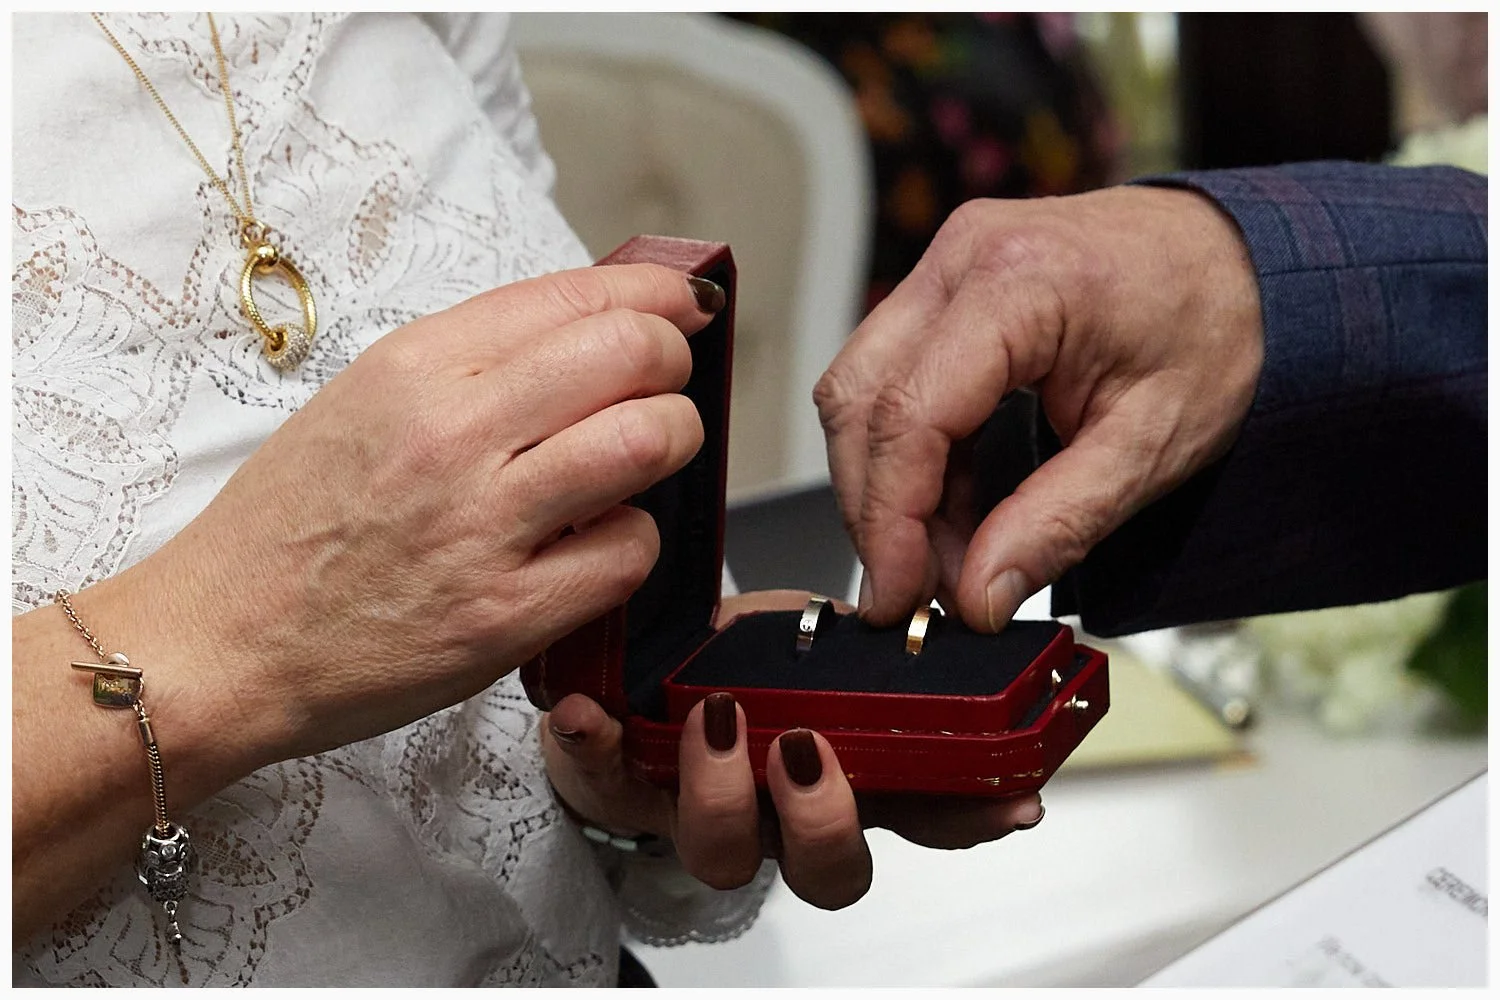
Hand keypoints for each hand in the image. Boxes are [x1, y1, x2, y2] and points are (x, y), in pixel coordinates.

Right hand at [93, 263, 724, 765]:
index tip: (684, 305)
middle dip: (674, 363)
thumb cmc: (293, 525)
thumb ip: (473, 364)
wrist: (222, 641)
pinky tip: (598, 545)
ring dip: (674, 442)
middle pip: (633, 354)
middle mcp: (454, 431)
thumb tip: (591, 333)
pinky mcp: (506, 616)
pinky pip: (627, 553)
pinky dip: (632, 543)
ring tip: (651, 459)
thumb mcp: (364, 401)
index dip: (656, 294)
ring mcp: (484, 525)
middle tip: (666, 387)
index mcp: (417, 365)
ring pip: (648, 442)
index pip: (576, 296)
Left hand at [542, 591, 1043, 910]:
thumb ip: (872, 645)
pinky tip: (587, 711)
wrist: (640, 673)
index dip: (969, 821)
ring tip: (713, 718)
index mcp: (846, 776)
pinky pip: (602, 782)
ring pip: (723, 852)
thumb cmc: (744, 661)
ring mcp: (703, 814)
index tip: (1008, 800)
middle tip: (808, 751)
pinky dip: (593, 745)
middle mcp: (781, 815)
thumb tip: (927, 618)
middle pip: (825, 869)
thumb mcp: (821, 642)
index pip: (925, 820)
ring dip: (720, 789)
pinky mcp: (619, 788)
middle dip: (824, 819)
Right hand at [814, 185, 1263, 630]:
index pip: (909, 414)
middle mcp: (964, 257)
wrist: (1252, 261)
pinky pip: (893, 378)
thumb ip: (1057, 524)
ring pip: (861, 390)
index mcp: (1019, 282)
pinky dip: (910, 456)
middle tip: (917, 593)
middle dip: (875, 509)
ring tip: (947, 558)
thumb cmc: (1221, 326)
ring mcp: (948, 263)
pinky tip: (951, 509)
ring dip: (887, 485)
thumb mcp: (1150, 446)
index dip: (889, 520)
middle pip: (860, 399)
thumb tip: (977, 596)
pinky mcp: (947, 287)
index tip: (899, 598)